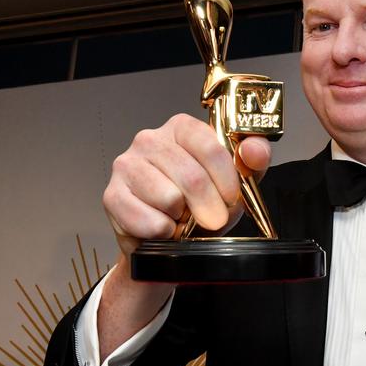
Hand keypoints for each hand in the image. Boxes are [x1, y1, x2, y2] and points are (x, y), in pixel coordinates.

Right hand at [102, 113, 270, 255]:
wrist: (169, 237)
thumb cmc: (203, 203)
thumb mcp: (237, 180)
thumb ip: (253, 160)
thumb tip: (254, 149)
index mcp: (182, 128)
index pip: (210, 147)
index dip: (226, 180)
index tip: (232, 200)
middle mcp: (150, 139)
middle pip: (191, 177)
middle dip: (209, 207)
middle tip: (212, 219)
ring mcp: (127, 165)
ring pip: (169, 199)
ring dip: (183, 219)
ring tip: (181, 217)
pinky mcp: (111, 195)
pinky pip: (148, 220)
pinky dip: (163, 232)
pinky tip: (163, 226)